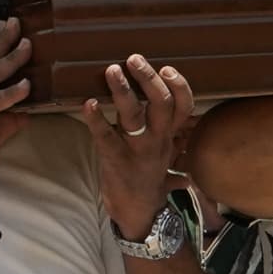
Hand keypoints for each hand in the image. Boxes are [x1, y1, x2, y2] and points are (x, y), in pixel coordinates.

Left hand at [83, 53, 199, 234]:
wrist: (140, 215)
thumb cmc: (149, 179)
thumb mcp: (168, 154)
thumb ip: (173, 133)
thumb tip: (179, 111)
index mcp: (170, 136)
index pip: (184, 107)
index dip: (179, 86)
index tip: (167, 69)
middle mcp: (158, 140)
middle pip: (161, 104)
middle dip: (148, 79)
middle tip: (134, 59)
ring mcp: (138, 151)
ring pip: (134, 116)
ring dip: (123, 91)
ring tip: (112, 70)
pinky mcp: (116, 161)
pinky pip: (105, 137)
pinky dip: (96, 120)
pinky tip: (88, 103)